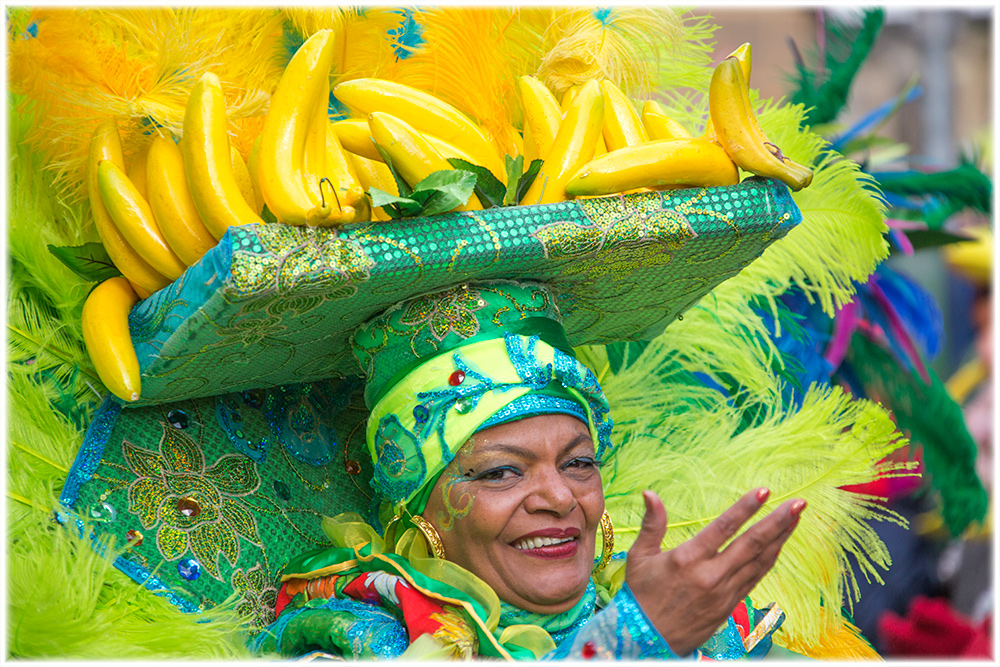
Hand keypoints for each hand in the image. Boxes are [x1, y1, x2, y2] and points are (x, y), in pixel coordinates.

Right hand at [624, 488, 804, 656]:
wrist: (646, 640)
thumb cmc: (640, 595)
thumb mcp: (639, 556)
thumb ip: (651, 523)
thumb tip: (650, 493)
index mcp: (688, 559)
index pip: (724, 527)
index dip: (746, 508)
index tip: (764, 491)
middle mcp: (710, 575)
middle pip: (752, 544)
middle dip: (778, 522)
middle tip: (798, 504)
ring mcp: (724, 593)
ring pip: (759, 562)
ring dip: (780, 539)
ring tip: (796, 518)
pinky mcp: (730, 606)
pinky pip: (755, 578)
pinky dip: (769, 560)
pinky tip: (779, 546)